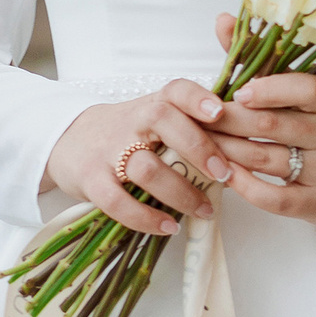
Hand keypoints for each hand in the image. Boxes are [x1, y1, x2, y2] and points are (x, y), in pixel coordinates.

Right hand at [42, 80, 242, 237]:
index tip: (219, 113)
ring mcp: (109, 151)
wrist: (68, 140)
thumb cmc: (130, 131)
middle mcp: (132, 121)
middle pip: (164, 122)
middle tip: (224, 174)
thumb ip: (193, 125)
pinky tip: (168, 226)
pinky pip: (117, 202)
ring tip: (205, 211)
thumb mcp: (157, 117)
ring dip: (179, 193)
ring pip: (145, 168)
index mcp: (154, 103)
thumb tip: (248, 142)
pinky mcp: (90, 180)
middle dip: (199, 148)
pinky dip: (145, 217)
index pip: (176, 90)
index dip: (198, 98)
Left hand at [191, 13, 315, 225]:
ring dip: (224, 151)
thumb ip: (258, 60)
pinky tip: (224, 175)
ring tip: (200, 143)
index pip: (307, 89)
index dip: (269, 88)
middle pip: (273, 125)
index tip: (238, 92)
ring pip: (265, 158)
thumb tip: (221, 21)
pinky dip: (242, 185)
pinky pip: (272, 196)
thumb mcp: (298, 97)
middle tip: (197, 118)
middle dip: (227, 121)